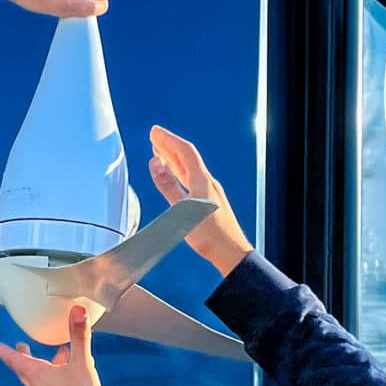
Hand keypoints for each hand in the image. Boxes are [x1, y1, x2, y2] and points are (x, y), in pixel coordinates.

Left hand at [0, 304, 103, 385]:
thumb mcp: (80, 363)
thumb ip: (79, 336)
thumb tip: (77, 311)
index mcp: (35, 374)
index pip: (13, 358)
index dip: (2, 349)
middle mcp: (37, 385)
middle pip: (25, 366)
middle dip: (24, 354)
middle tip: (21, 345)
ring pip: (42, 375)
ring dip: (47, 362)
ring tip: (61, 352)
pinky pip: (54, 384)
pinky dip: (60, 373)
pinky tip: (74, 371)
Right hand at [148, 125, 252, 276]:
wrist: (231, 253)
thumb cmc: (210, 235)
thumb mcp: (183, 210)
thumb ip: (168, 186)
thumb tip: (156, 163)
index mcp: (203, 181)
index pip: (185, 152)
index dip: (169, 139)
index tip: (155, 132)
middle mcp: (207, 183)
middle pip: (187, 158)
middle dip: (169, 145)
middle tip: (155, 136)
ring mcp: (208, 193)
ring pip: (188, 169)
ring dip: (173, 159)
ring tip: (160, 152)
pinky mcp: (208, 203)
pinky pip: (191, 181)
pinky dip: (179, 174)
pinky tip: (175, 179)